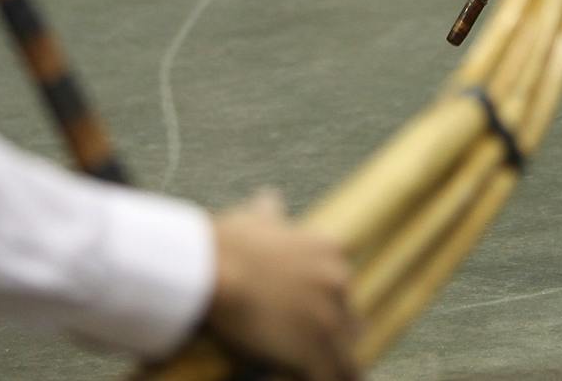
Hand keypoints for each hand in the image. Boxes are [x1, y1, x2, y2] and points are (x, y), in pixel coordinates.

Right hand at [205, 191, 356, 380]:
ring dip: (337, 367)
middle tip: (321, 349)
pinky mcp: (312, 351)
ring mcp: (328, 319)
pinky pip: (330, 376)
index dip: (329, 305)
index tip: (317, 316)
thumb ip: (269, 214)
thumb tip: (268, 199)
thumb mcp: (254, 219)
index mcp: (330, 250)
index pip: (341, 285)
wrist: (210, 267)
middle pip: (350, 321)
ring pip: (345, 354)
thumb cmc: (225, 242)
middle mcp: (338, 282)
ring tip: (334, 376)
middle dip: (337, 336)